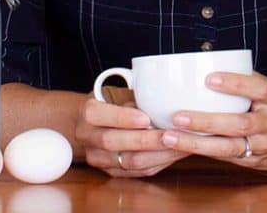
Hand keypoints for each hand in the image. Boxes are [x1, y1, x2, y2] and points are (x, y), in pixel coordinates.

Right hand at [75, 86, 189, 176]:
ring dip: (156, 155)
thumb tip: (163, 103)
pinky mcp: (111, 172)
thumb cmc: (111, 104)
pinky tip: (173, 154)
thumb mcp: (116, 94)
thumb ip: (133, 100)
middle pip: (114, 142)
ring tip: (178, 145)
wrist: (91, 126)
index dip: (123, 118)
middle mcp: (88, 138)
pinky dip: (158, 163)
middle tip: (170, 135)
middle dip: (145, 140)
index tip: (146, 118)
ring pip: (128, 161)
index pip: (99, 115)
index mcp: (88, 113)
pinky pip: (137, 172)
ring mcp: (98, 158)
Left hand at [159, 71, 266, 170]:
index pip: (257, 88)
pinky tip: (183, 147)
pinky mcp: (256, 163)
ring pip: (229, 148)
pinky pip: (228, 158)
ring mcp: (264, 146)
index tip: (209, 79)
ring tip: (171, 136)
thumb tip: (209, 61)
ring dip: (198, 144)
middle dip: (206, 122)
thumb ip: (246, 79)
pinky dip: (204, 153)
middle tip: (177, 116)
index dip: (234, 83)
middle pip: (239, 124)